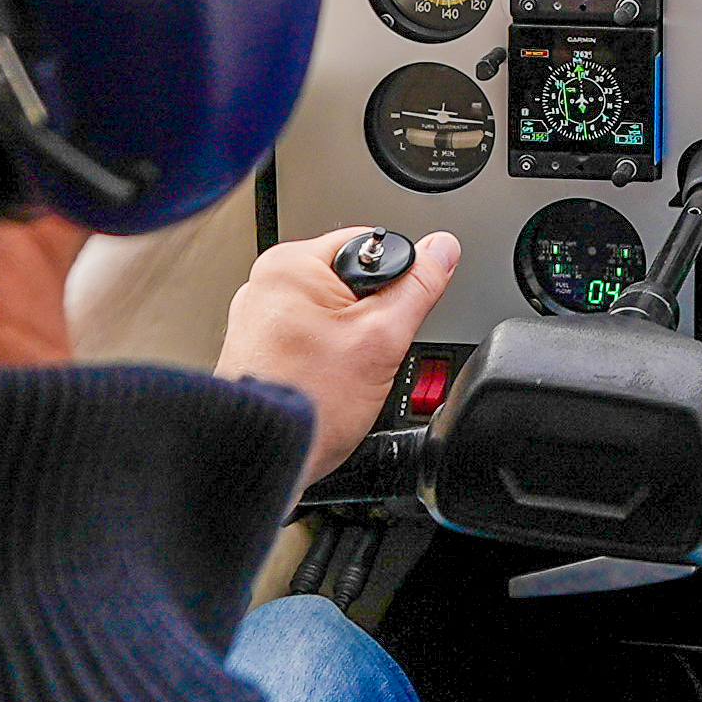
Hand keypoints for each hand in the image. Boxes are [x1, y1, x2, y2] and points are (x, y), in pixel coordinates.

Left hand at [217, 226, 460, 490]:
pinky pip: (310, 337)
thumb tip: (443, 248)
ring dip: (348, 340)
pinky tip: (325, 382)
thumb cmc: (309, 402)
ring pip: (332, 314)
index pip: (370, 245)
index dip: (397, 282)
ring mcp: (258, 318)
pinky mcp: (258, 348)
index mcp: (291, 264)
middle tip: (367, 352)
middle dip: (371, 316)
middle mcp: (266, 283)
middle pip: (351, 281)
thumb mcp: (383, 338)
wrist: (264, 457)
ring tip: (341, 373)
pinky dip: (324, 357)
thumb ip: (419, 286)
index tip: (392, 316)